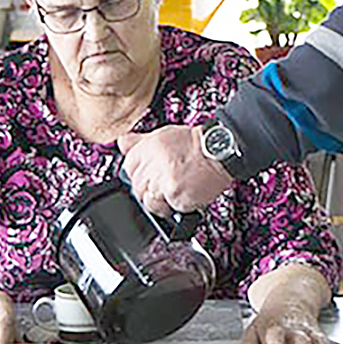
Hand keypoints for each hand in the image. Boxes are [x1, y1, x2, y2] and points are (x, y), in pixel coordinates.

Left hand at [119, 125, 233, 217]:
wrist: (220, 150)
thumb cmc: (196, 145)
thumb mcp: (164, 135)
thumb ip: (140, 142)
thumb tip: (122, 143)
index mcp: (146, 148)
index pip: (128, 169)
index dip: (141, 176)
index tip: (151, 177)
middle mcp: (151, 163)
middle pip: (137, 187)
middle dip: (150, 190)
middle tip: (167, 184)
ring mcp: (161, 180)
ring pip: (148, 201)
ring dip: (161, 201)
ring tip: (175, 190)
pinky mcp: (173, 194)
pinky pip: (165, 208)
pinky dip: (174, 206)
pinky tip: (184, 194)